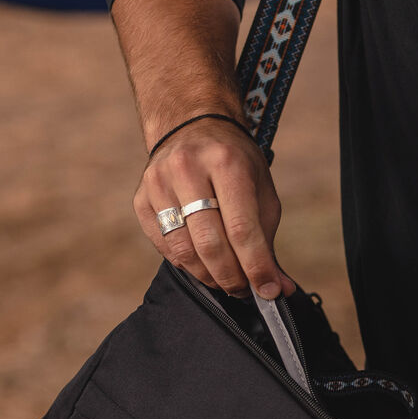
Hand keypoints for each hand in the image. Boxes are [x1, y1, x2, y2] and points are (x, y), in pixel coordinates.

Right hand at [133, 118, 294, 299]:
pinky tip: (202, 264)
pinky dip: (187, 265)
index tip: (268, 291)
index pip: (242, 229)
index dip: (256, 267)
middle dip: (231, 277)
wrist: (191, 127)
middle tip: (244, 290)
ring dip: (209, 276)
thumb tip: (276, 288)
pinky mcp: (141, 198)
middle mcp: (187, 168)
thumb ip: (267, 240)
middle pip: (210, 244)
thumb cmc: (234, 163)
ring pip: (184, 251)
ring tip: (226, 280)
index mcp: (226, 161)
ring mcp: (158, 183)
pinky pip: (165, 247)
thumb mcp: (260, 190)